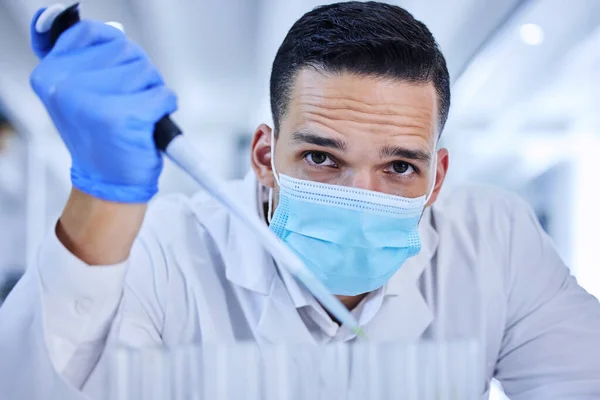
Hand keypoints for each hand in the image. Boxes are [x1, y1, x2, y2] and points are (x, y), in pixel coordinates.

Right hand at [29, 11, 176, 202]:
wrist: (107, 182)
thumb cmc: (97, 136)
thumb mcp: (73, 93)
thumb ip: (76, 55)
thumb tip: (77, 19)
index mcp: (49, 76)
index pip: (90, 33)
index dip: (112, 50)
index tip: (111, 71)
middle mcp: (66, 87)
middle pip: (125, 49)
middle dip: (135, 73)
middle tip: (125, 100)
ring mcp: (96, 102)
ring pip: (146, 70)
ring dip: (150, 90)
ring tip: (134, 113)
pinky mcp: (127, 117)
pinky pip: (163, 94)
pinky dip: (164, 107)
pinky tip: (147, 123)